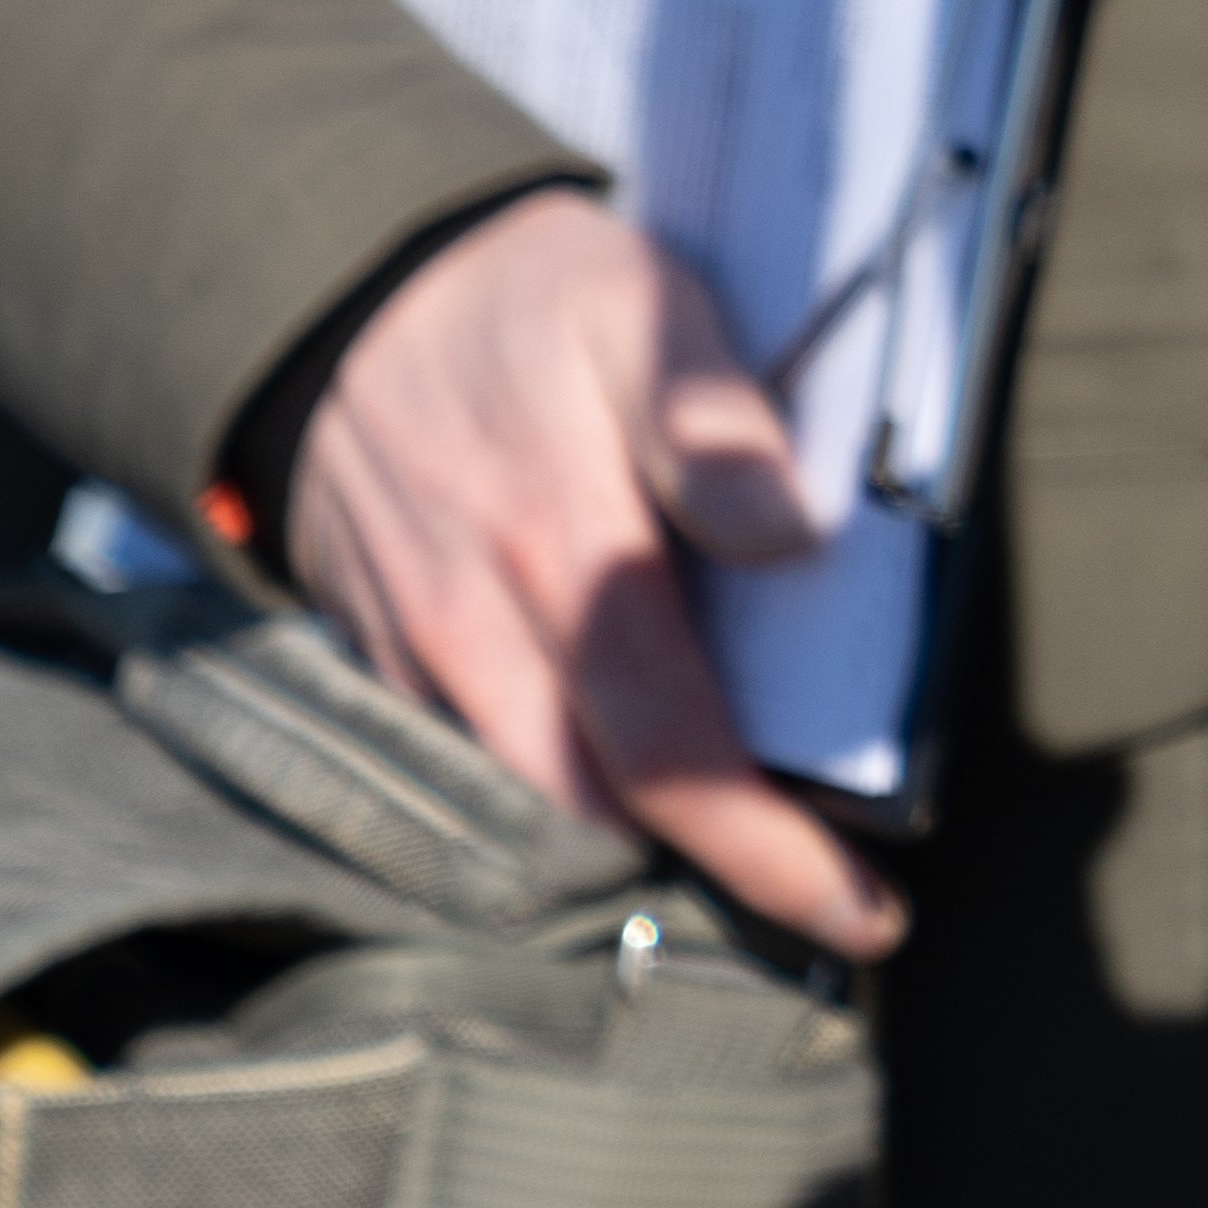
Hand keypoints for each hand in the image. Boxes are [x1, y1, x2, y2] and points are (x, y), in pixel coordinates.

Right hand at [273, 193, 900, 954]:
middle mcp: (484, 631)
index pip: (673, 742)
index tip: (864, 912)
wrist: (343, 295)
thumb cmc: (530, 303)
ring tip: (758, 851)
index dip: (767, 850)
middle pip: (601, 814)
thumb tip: (789, 534)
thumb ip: (710, 412)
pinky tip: (645, 792)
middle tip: (840, 904)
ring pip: (535, 814)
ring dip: (642, 852)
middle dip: (721, 875)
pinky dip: (566, 803)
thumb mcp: (636, 302)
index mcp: (567, 549)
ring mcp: (425, 662)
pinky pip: (479, 776)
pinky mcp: (389, 671)